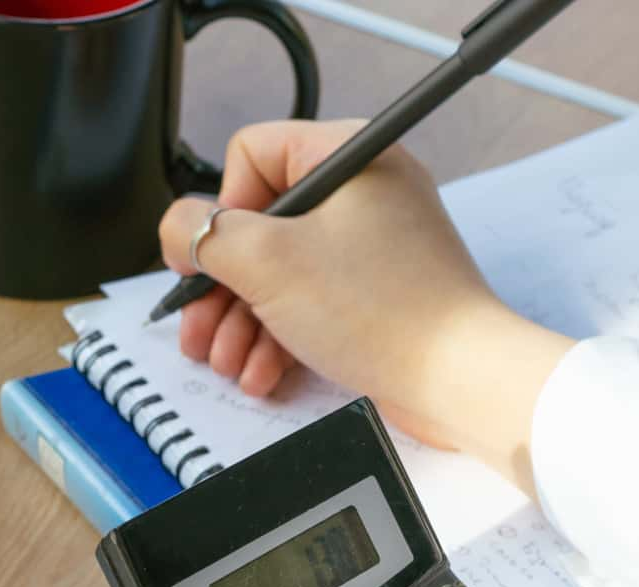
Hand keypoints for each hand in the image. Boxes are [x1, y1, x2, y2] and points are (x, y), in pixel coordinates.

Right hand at [158, 120, 571, 488]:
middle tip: (198, 323)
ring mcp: (371, 243)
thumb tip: (180, 230)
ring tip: (228, 360)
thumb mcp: (267, 261)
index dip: (221, 208)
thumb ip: (204, 234)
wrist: (458, 380)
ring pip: (277, 270)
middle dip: (221, 284)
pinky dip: (277, 336)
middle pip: (257, 223)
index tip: (213, 256)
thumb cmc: (385, 310)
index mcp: (347, 156)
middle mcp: (362, 190)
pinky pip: (307, 301)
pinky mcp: (375, 290)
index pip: (250, 154)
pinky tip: (262, 372)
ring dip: (241, 320)